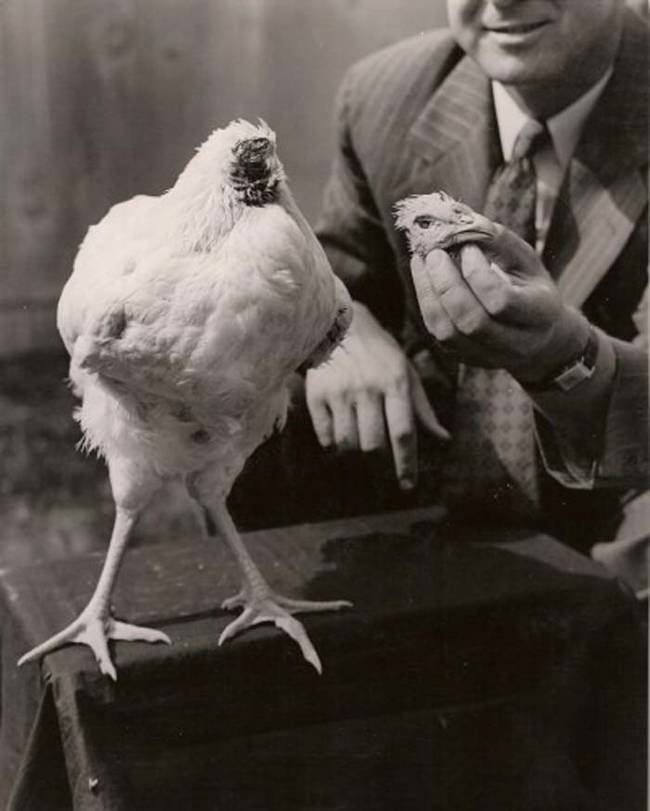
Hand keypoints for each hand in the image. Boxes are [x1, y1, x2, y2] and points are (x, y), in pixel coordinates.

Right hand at [306, 302, 448, 489]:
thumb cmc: (380, 353)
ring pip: (348, 444)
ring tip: (361, 459)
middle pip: (373, 445)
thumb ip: (422, 409)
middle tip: (382, 479)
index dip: (406, 464)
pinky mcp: (317, 394)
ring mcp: (340, 392)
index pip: (403, 432)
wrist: (338, 323)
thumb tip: (444, 440)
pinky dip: (333, 448)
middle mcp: (368, 388)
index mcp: (396, 382)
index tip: (408, 486)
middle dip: (379, 468)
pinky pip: (325, 436)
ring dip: (355, 459)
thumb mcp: (407, 373)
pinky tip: (340, 445)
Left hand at [409, 225, 590, 384]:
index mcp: (540, 314)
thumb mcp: (526, 261)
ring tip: (422, 261)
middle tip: (434, 253)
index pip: (502, 301)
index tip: (468, 248)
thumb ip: (498, 240)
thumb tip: (459, 217)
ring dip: (429, 293)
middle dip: (447, 284)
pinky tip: (422, 276)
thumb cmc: (530, 289)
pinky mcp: (467, 358)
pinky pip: (439, 334)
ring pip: (449, 333)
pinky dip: (426, 302)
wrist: (539, 338)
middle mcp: (516, 343)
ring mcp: (490, 356)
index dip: (478, 274)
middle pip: (472, 321)